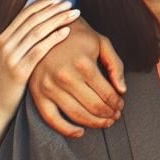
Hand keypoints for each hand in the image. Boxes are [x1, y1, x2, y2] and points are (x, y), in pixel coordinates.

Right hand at [0, 0, 80, 136]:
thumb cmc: (6, 83)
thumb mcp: (8, 58)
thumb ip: (20, 42)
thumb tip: (41, 24)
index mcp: (3, 38)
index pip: (25, 13)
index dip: (44, 4)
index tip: (60, 0)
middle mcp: (5, 44)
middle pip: (33, 19)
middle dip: (54, 9)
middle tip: (70, 4)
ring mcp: (10, 57)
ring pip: (37, 31)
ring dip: (58, 19)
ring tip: (73, 14)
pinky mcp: (18, 72)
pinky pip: (39, 50)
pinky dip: (54, 38)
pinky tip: (67, 32)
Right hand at [27, 15, 125, 138]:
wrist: (47, 28)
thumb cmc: (78, 35)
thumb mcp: (101, 42)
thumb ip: (115, 65)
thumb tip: (122, 90)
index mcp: (84, 63)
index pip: (106, 93)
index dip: (117, 103)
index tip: (121, 106)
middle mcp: (66, 77)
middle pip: (93, 106)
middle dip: (108, 114)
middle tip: (115, 116)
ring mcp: (50, 86)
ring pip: (76, 115)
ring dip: (94, 123)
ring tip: (104, 122)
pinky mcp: (37, 93)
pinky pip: (51, 119)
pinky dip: (67, 130)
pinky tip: (79, 132)